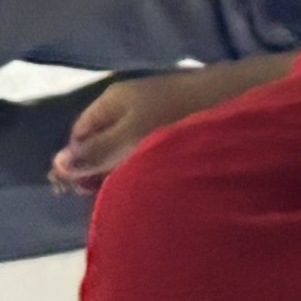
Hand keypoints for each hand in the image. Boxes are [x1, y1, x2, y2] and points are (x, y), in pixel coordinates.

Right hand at [48, 59, 299, 188]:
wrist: (243, 99)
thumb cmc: (180, 117)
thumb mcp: (131, 138)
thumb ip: (96, 154)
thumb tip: (57, 166)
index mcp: (114, 100)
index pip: (80, 133)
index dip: (75, 162)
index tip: (78, 193)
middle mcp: (133, 104)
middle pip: (104, 141)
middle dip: (100, 170)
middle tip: (105, 201)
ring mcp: (159, 113)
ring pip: (130, 147)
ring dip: (126, 170)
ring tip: (131, 195)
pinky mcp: (184, 125)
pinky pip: (154, 149)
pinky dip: (150, 167)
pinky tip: (158, 184)